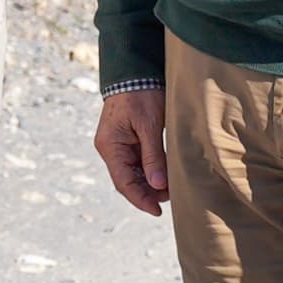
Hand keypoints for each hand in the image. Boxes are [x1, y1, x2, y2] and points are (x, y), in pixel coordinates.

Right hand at [93, 86, 171, 217]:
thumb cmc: (141, 94)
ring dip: (150, 183)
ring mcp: (118, 144)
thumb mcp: (149, 125)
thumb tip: (158, 185)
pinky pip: (137, 162)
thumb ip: (153, 156)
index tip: (157, 211)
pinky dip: (151, 170)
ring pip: (133, 173)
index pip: (123, 182)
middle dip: (148, 193)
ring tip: (171, 188)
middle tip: (171, 199)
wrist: (136, 71)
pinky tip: (165, 175)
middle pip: (127, 180)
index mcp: (110, 146)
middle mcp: (111, 148)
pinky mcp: (128, 139)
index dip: (140, 199)